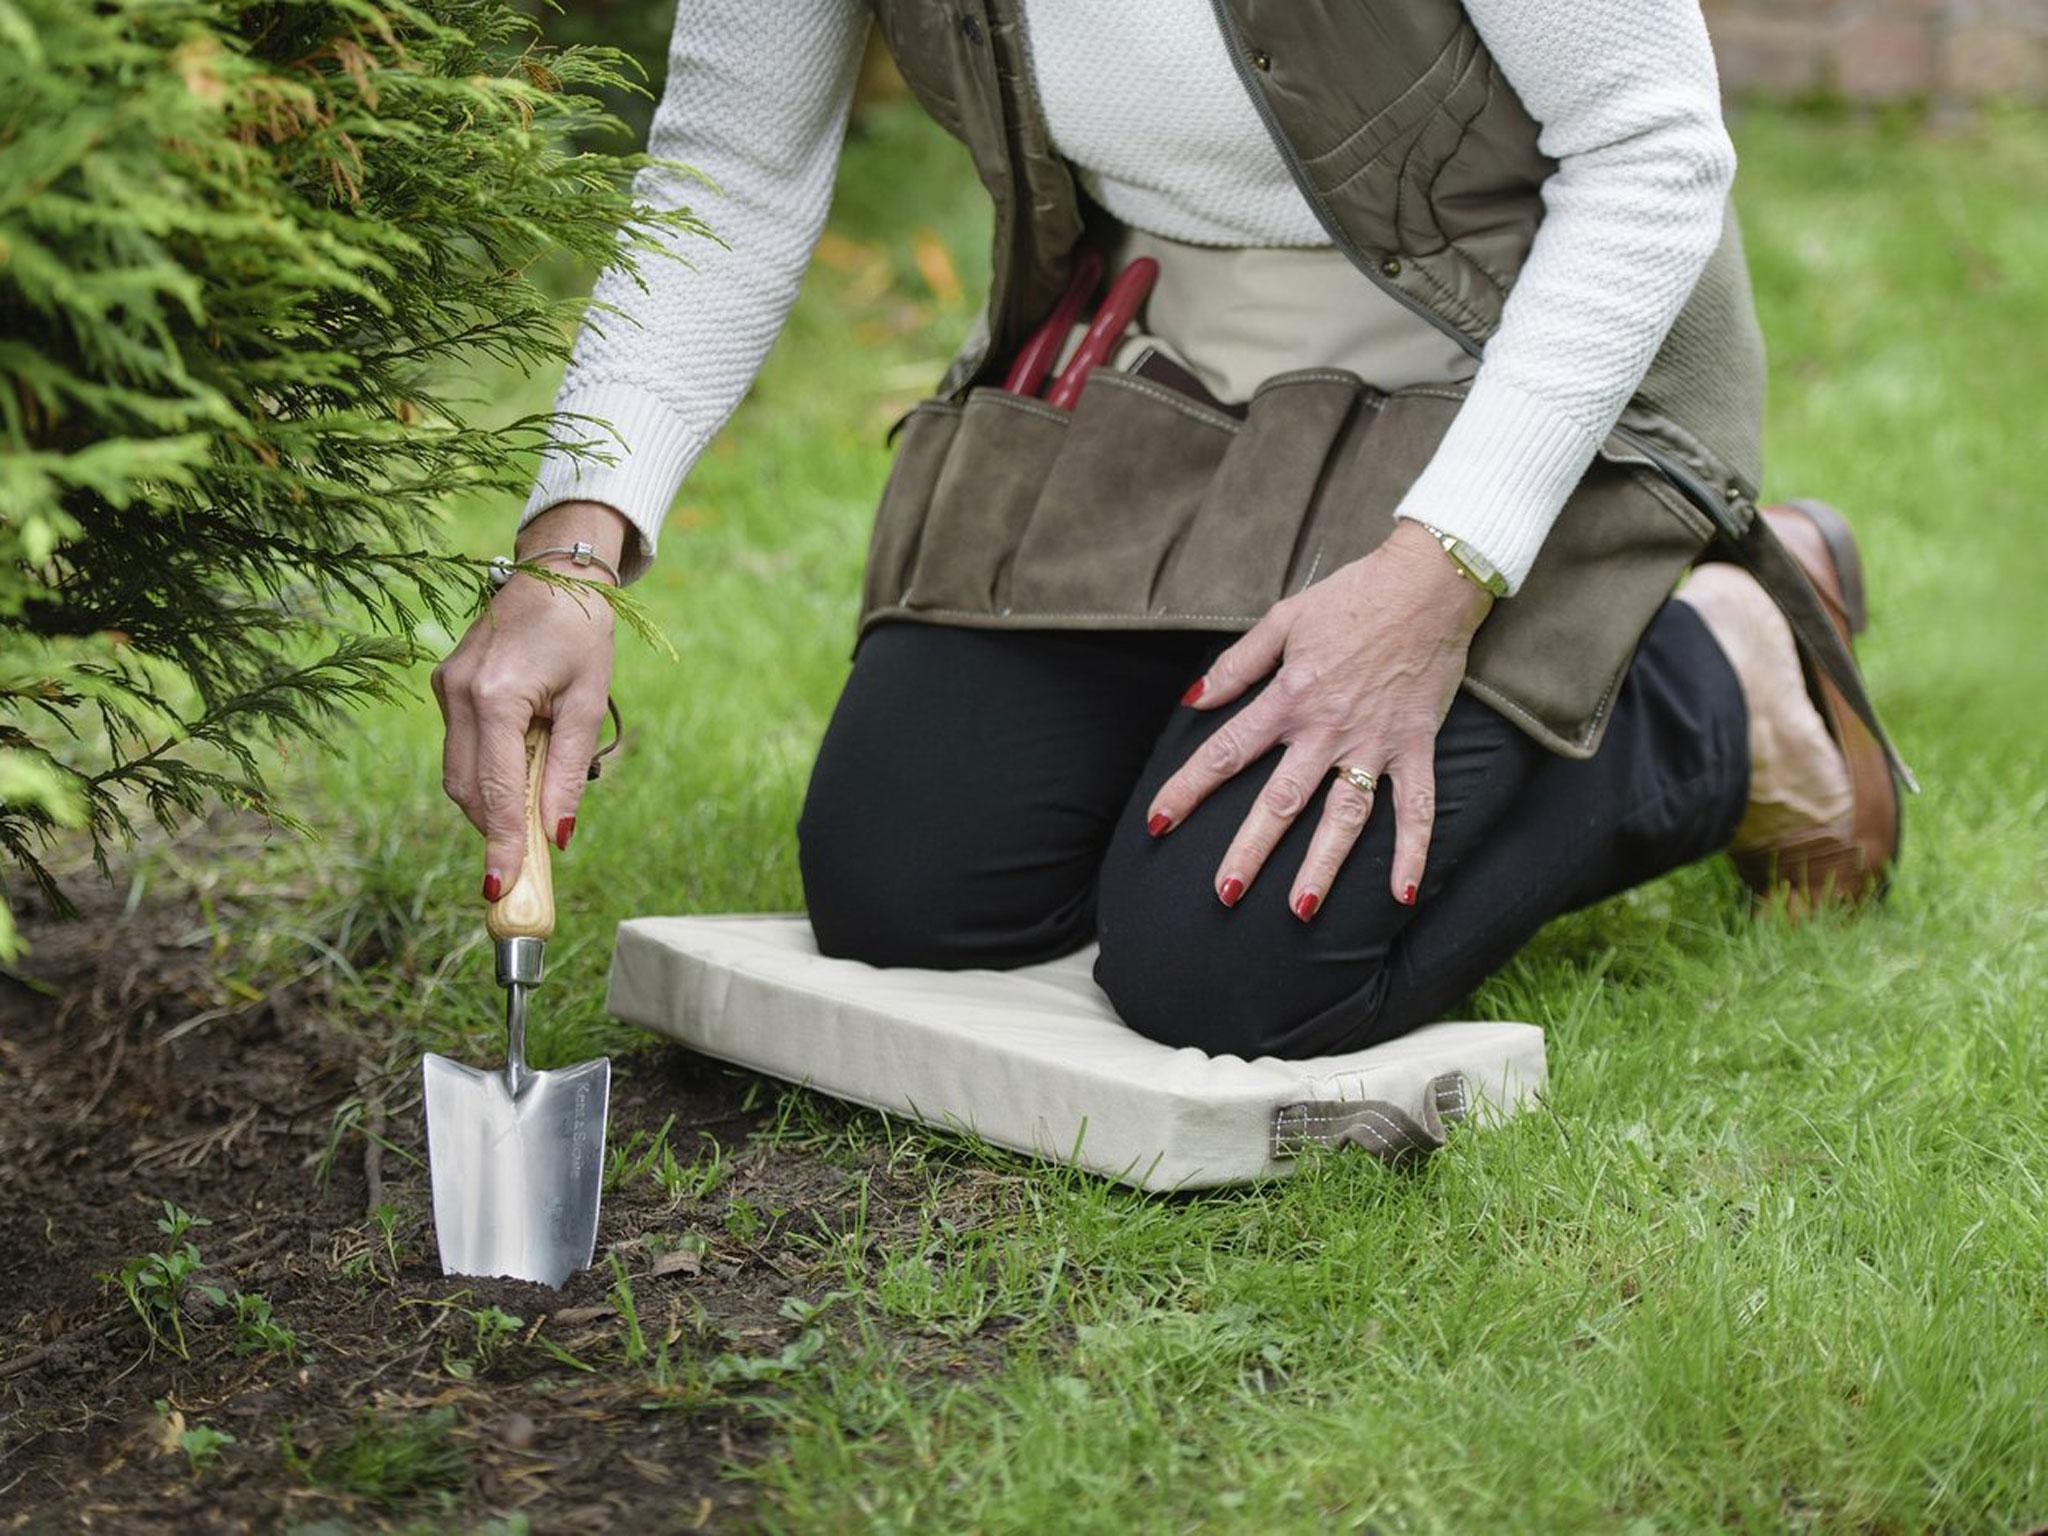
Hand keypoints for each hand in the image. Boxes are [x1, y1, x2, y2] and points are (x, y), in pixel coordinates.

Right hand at [431, 502, 632, 901]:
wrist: (556, 572)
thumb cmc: (582, 632)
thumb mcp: (587, 704)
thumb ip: (566, 771)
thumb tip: (557, 836)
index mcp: (494, 697)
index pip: (495, 790)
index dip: (501, 843)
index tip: (502, 888)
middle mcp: (458, 693)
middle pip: (467, 789)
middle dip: (495, 829)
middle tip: (527, 865)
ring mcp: (444, 687)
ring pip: (459, 772)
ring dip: (491, 802)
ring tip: (530, 814)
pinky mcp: (445, 684)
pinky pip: (460, 746)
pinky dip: (487, 770)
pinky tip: (519, 767)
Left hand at [1147, 520, 1492, 917]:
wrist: (1428, 581)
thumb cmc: (1352, 597)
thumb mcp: (1283, 619)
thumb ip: (1237, 665)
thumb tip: (1192, 701)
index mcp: (1289, 697)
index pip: (1225, 752)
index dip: (1187, 789)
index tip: (1159, 823)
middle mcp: (1327, 728)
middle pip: (1280, 800)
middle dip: (1250, 848)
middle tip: (1224, 891)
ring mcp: (1375, 742)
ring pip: (1344, 815)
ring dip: (1323, 864)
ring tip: (1299, 909)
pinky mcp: (1417, 746)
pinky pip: (1417, 807)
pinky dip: (1413, 850)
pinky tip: (1402, 893)